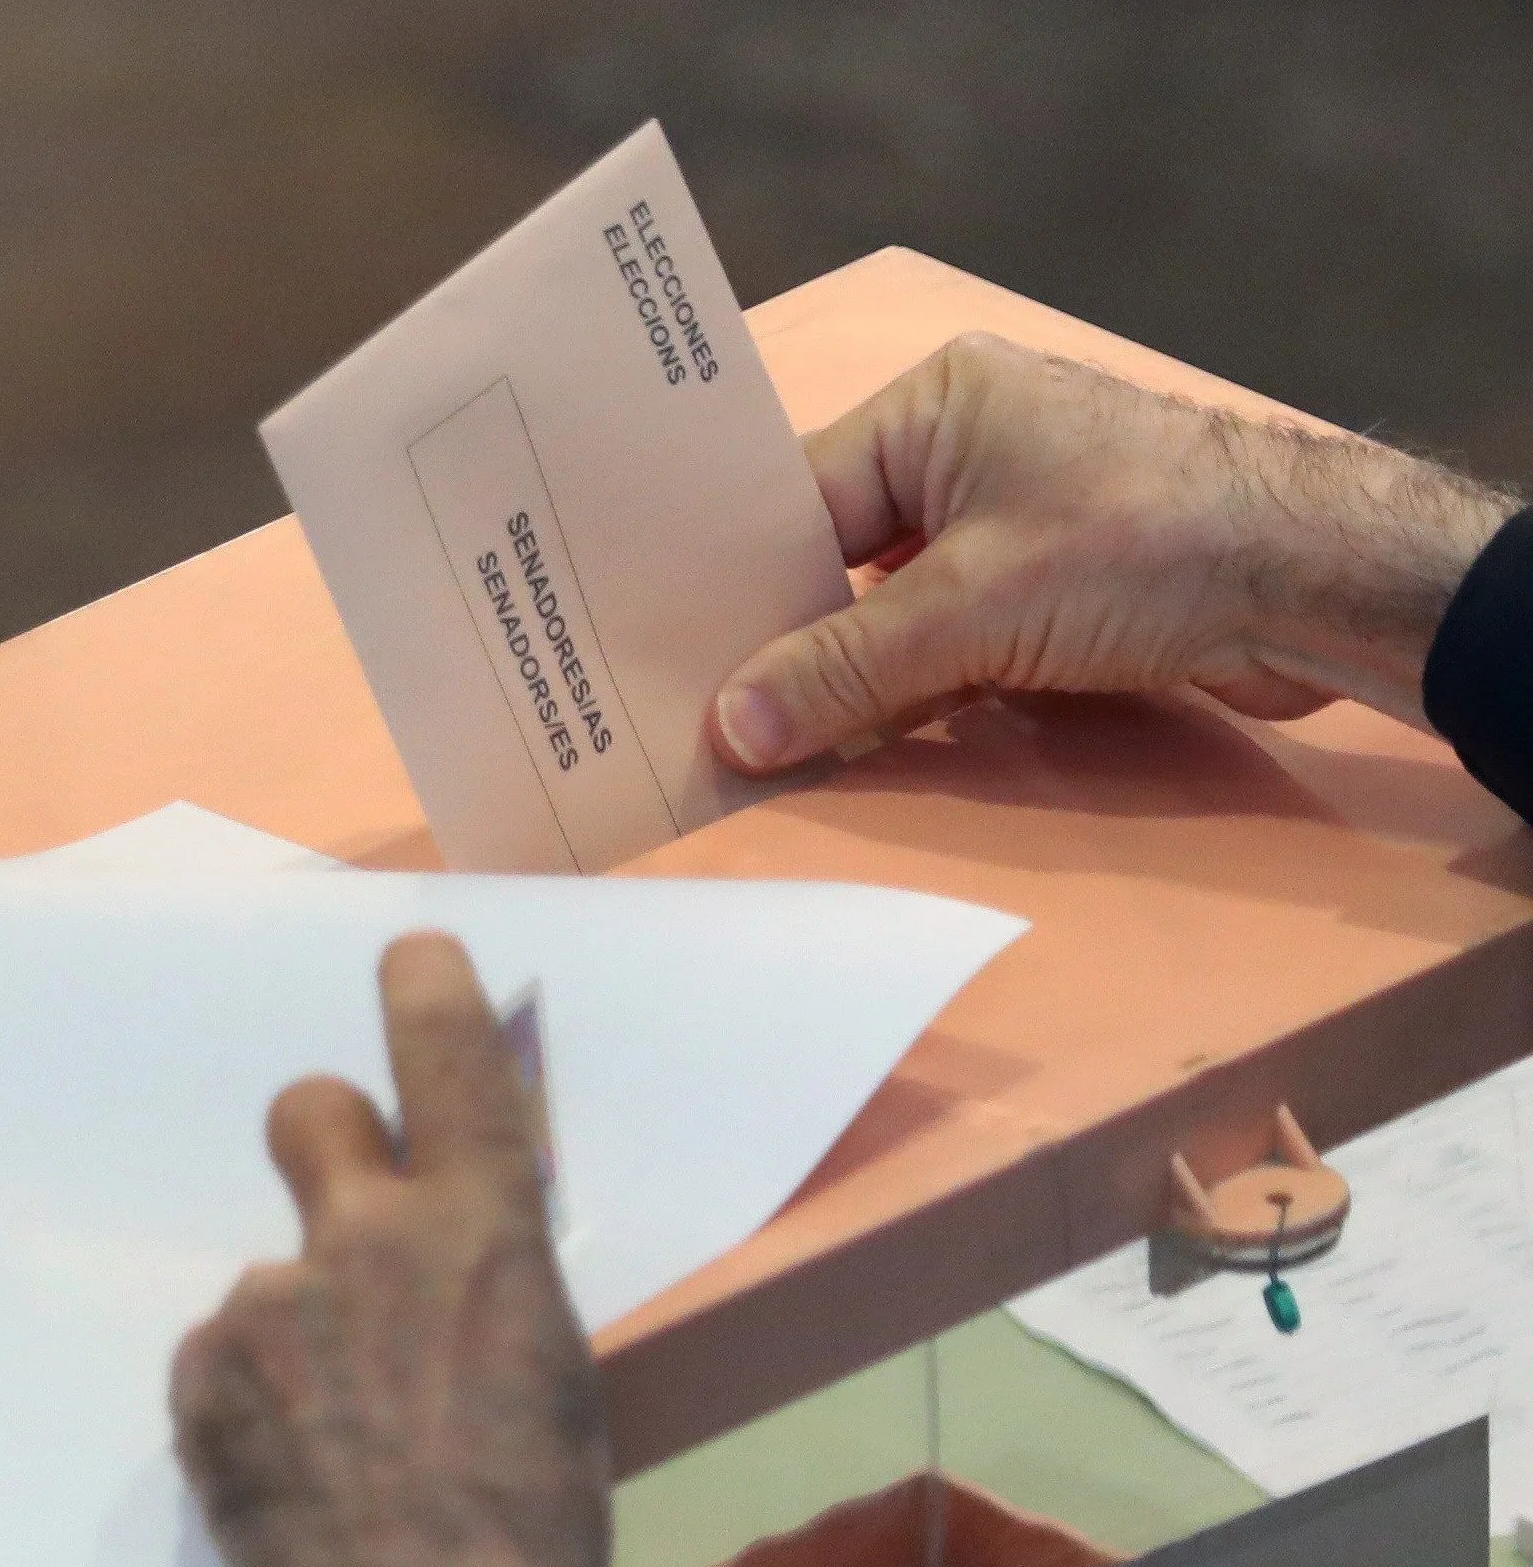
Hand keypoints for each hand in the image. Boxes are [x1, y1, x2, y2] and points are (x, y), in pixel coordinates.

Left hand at [172, 933, 610, 1566]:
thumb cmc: (531, 1520)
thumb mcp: (550, 1370)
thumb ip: (489, 1278)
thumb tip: (455, 1246)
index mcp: (479, 1235)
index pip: (448, 1061)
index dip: (426, 988)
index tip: (409, 951)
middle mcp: (361, 1240)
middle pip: (309, 1108)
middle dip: (324, 1138)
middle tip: (346, 1210)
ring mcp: (268, 1304)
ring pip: (275, 1270)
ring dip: (299, 1324)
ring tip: (338, 1431)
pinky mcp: (200, 1374)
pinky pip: (228, 1354)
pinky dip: (256, 1398)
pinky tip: (295, 1469)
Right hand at [710, 334, 1520, 772]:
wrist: (1319, 583)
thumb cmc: (1143, 546)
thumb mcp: (972, 609)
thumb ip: (845, 671)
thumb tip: (730, 731)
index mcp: (936, 407)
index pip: (798, 497)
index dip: (735, 583)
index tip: (667, 654)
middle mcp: (967, 449)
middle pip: (840, 555)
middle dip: (786, 635)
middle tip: (700, 709)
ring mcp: (1014, 519)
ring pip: (893, 606)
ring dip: (851, 674)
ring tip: (761, 738)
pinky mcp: (1052, 587)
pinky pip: (949, 638)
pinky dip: (911, 689)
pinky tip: (854, 741)